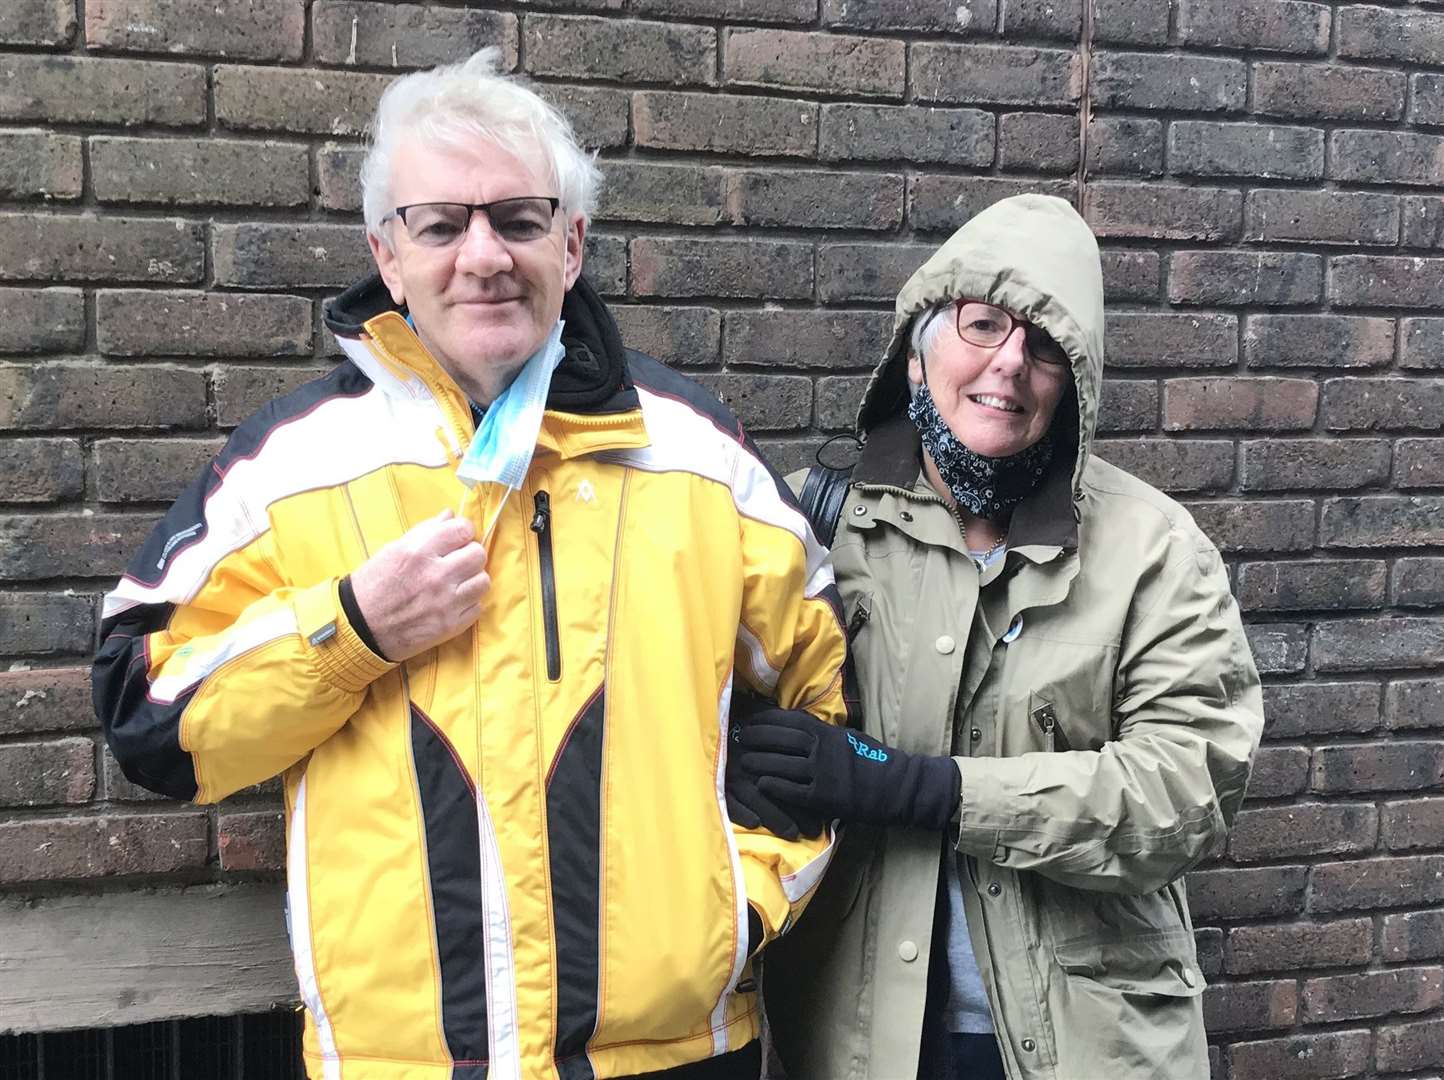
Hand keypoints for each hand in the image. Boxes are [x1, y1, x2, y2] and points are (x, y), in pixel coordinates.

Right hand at [349, 510, 489, 661]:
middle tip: (457, 561)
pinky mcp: (451, 625)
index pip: (463, 529)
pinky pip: (478, 607)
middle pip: (478, 554)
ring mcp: (446, 603)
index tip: (458, 537)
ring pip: (483, 581)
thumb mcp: (393, 550)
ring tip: (457, 583)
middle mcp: (436, 576)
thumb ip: (425, 531)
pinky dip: (468, 603)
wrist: (361, 628)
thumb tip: (450, 515)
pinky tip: (452, 602)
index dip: (463, 531)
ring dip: (472, 579)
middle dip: (470, 554)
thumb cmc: (374, 585)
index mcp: (418, 552)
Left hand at [736, 709, 960, 831]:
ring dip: (759, 763)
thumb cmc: (869, 758)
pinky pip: (792, 790)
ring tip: (743, 763)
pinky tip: (760, 784)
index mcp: (825, 731)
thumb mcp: (844, 736)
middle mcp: (821, 748)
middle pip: (779, 740)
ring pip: (781, 765)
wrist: (893, 785)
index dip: (763, 720)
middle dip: (755, 738)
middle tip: (737, 738)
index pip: (786, 720)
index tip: (747, 719)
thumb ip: (820, 731)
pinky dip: (774, 786)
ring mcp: (821, 773)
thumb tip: (793, 723)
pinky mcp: (823, 797)